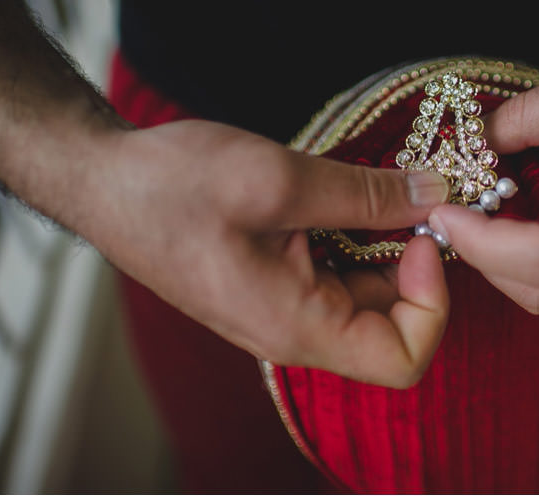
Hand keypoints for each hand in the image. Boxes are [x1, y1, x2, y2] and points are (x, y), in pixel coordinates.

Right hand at [87, 120, 450, 387]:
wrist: (103, 181)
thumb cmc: (170, 187)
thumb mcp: (279, 180)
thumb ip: (365, 194)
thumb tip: (434, 194)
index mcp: (297, 326)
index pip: (403, 357)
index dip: (432, 302)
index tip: (420, 237)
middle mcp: (295, 329)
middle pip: (392, 324)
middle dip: (415, 263)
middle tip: (415, 198)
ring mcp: (284, 307)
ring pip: (366, 294)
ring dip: (385, 244)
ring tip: (380, 187)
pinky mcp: (274, 281)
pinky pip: (336, 272)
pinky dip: (355, 235)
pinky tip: (345, 193)